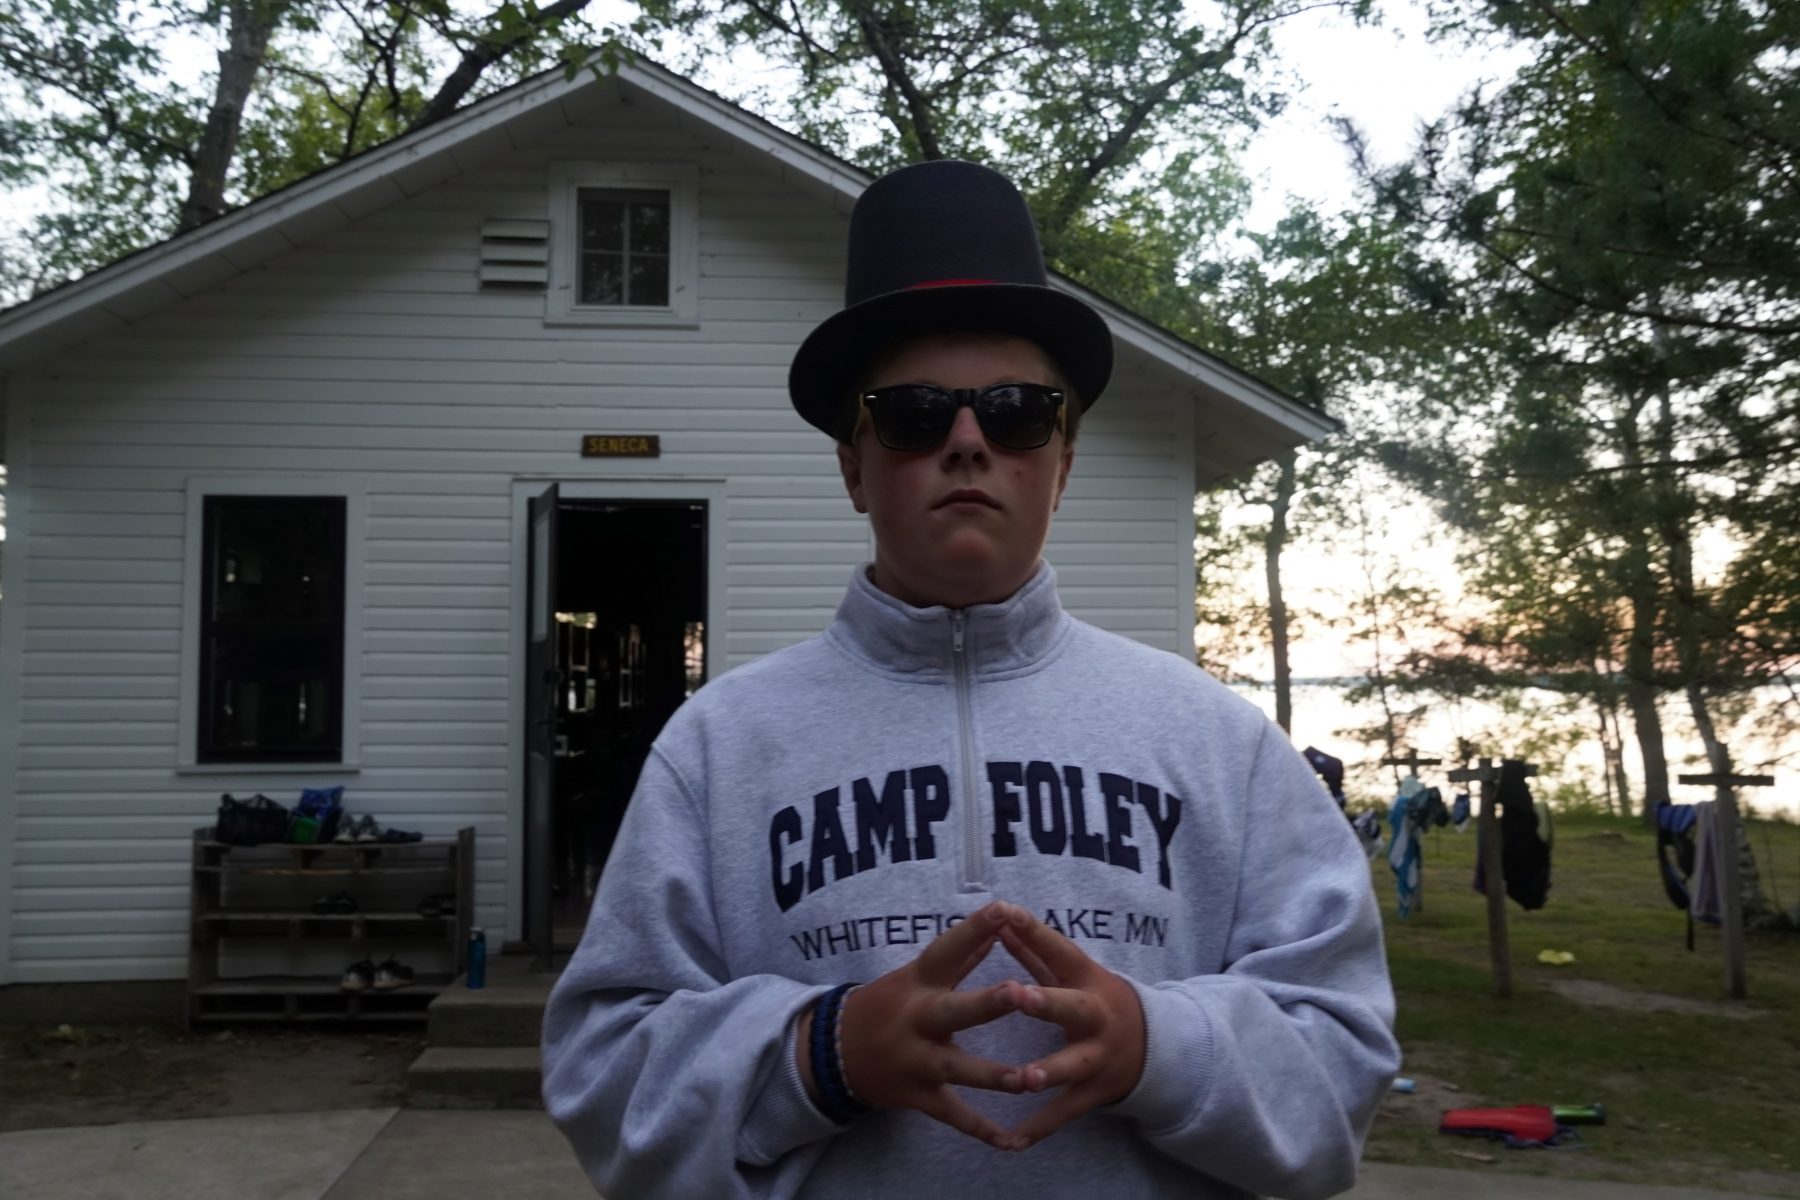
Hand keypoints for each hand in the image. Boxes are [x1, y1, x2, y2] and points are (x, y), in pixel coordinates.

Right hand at [799, 901, 1033, 1148]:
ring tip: (1027, 1079)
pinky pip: (951, 1114)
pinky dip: (978, 1128)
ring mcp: (917, 1061)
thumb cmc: (887, 1004)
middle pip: (955, 1010)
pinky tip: (1008, 1141)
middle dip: (987, 1004)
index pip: (948, 950)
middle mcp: (918, 1020)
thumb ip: (961, 955)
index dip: (975, 930)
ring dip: (993, 1075)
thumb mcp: (917, 974)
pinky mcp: (918, 1095)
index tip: (1003, 909)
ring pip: (958, 1069)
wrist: (833, 1052)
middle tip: (1020, 993)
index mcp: (919, 982)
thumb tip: (1000, 924)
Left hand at [996, 911, 1147, 1150]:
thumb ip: (1034, 949)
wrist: (1155, 1045)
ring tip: (1023, 1079)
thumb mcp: (1073, 971)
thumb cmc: (1094, 998)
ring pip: (1072, 1065)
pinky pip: (1065, 1112)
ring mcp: (1097, 1057)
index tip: (1006, 913)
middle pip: (1073, 1008)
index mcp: (1087, 980)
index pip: (1060, 951)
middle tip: (1017, 997)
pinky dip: (1040, 1127)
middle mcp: (1096, 1017)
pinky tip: (1012, 1141)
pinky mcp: (1093, 1092)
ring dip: (1048, 1071)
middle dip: (1046, 1004)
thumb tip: (1000, 916)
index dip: (1035, 932)